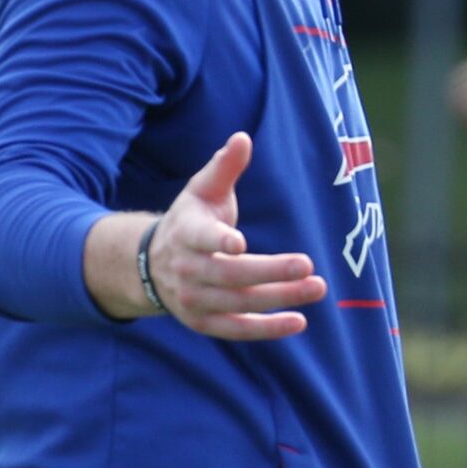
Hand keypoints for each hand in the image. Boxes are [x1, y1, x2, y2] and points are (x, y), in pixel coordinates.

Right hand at [147, 133, 326, 339]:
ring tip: (317, 288)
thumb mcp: (201, 190)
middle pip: (230, 274)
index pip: (200, 238)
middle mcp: (187, 269)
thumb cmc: (190, 220)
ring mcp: (194, 299)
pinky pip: (237, 329)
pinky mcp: (204, 322)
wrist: (149, 265)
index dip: (218, 240)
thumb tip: (242, 137)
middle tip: (308, 266)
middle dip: (270, 271)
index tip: (240, 242)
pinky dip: (266, 329)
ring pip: (238, 302)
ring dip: (279, 298)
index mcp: (186, 233)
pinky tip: (299, 322)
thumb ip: (224, 167)